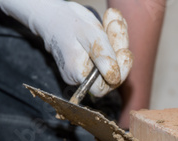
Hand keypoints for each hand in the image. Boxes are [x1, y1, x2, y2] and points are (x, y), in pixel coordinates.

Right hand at [0, 0, 132, 96]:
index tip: (125, 52)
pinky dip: (111, 41)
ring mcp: (83, 71)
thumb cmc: (68, 22)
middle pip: (110, 74)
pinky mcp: (88, 63)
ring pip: (109, 63)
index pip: (104, 87)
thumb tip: (115, 78)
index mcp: (77, 74)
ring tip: (113, 20)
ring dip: (116, 41)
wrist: (52, 15)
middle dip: (118, 48)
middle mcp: (79, 78)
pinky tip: (110, 24)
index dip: (118, 72)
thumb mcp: (89, 35)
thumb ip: (102, 57)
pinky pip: (105, 56)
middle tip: (117, 25)